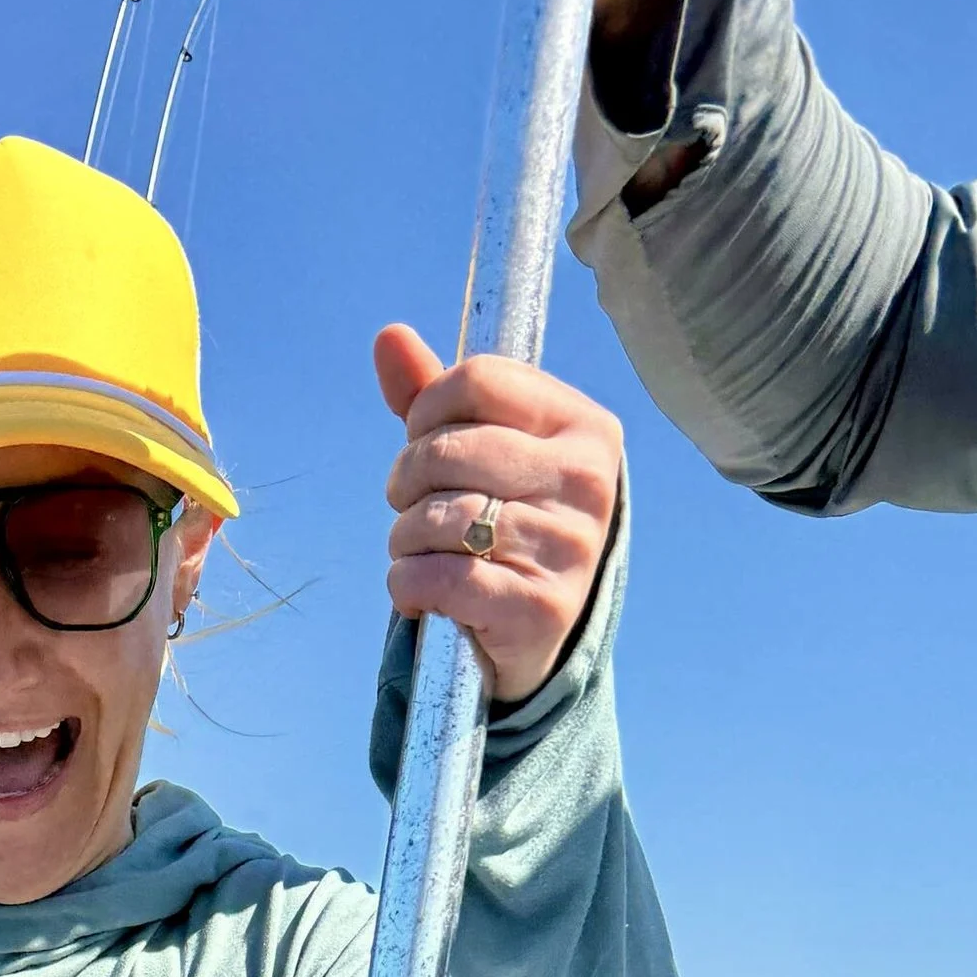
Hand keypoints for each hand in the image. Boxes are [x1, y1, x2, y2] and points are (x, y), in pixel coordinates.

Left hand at [376, 325, 623, 704]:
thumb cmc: (501, 529)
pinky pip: (440, 578)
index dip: (427, 412)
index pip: (478, 379)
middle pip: (449, 449)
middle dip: (405, 482)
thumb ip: (434, 397)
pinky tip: (419, 594)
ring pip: (440, 517)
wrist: (534, 639)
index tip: (423, 444)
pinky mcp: (540, 609)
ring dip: (404, 540)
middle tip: (411, 508)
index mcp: (584, 425)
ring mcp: (570, 546)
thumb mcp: (478, 455)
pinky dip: (408, 586)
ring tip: (419, 554)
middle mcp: (587, 480)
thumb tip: (389, 336)